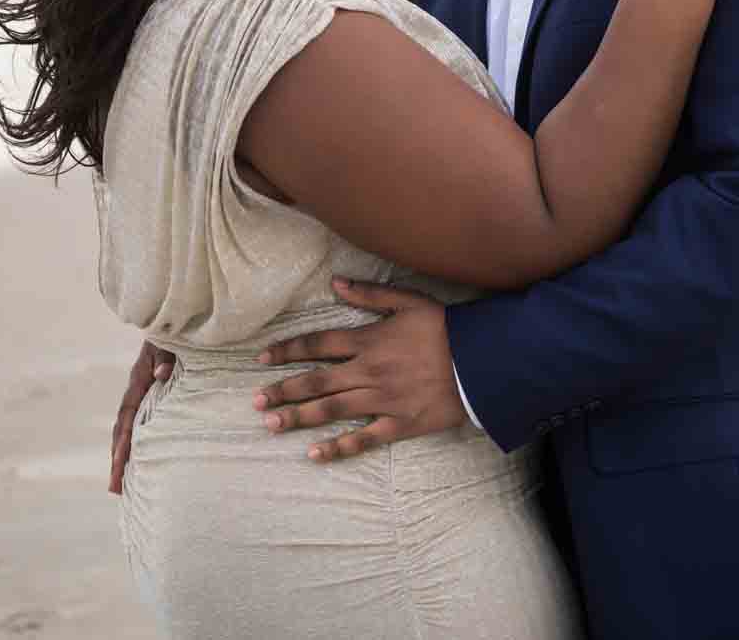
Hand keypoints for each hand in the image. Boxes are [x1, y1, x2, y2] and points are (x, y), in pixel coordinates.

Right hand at [108, 339, 174, 494]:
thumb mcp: (171, 341)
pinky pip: (144, 422)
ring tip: (121, 485)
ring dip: (125, 455)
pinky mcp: (156, 393)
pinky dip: (139, 442)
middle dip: (117, 458)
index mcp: (139, 378)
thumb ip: (167, 356)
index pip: (127, 415)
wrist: (177, 318)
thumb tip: (160, 376)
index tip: (118, 465)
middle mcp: (138, 388)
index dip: (122, 440)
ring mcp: (145, 392)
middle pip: (122, 428)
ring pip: (130, 428)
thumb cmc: (176, 330)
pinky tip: (142, 460)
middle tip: (114, 489)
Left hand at [252, 278, 467, 461]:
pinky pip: (363, 439)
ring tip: (271, 424)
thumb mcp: (409, 300)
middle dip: (283, 389)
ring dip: (298, 417)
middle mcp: (368, 372)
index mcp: (368, 340)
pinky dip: (338, 448)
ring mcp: (382, 401)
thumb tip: (335, 283)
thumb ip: (370, 294)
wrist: (481, 362)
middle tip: (256, 400)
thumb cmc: (446, 328)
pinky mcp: (399, 424)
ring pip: (331, 410)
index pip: (317, 344)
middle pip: (316, 381)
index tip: (262, 358)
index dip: (287, 350)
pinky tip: (314, 454)